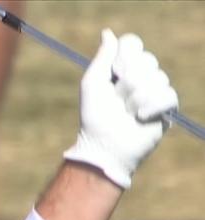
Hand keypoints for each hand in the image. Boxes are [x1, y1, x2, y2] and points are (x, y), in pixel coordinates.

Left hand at [63, 29, 178, 188]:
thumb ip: (102, 58)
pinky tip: (140, 118)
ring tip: (126, 113)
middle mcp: (140, 76)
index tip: (115, 71)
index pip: (132, 44)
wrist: (104, 145)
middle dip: (128, 82)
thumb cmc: (94, 116)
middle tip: (117, 99)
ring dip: (136, 99)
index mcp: (121, 68)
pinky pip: (168, 95)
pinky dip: (151, 107)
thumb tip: (108, 33)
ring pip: (157, 79)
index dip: (126, 55)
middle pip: (146, 60)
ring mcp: (155, 91)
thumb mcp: (92, 83)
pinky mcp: (166, 108)